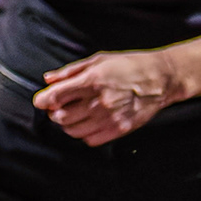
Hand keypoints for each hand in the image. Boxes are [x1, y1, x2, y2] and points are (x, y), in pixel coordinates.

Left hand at [32, 48, 177, 144]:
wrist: (160, 80)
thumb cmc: (129, 66)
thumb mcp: (99, 60)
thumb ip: (71, 71)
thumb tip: (48, 80)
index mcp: (93, 80)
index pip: (57, 96)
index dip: (43, 100)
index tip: (40, 101)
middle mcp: (99, 101)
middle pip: (61, 117)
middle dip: (55, 112)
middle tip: (59, 105)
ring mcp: (109, 118)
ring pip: (73, 131)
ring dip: (68, 124)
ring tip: (75, 113)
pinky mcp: (117, 130)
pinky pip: (89, 140)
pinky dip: (84, 133)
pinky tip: (89, 122)